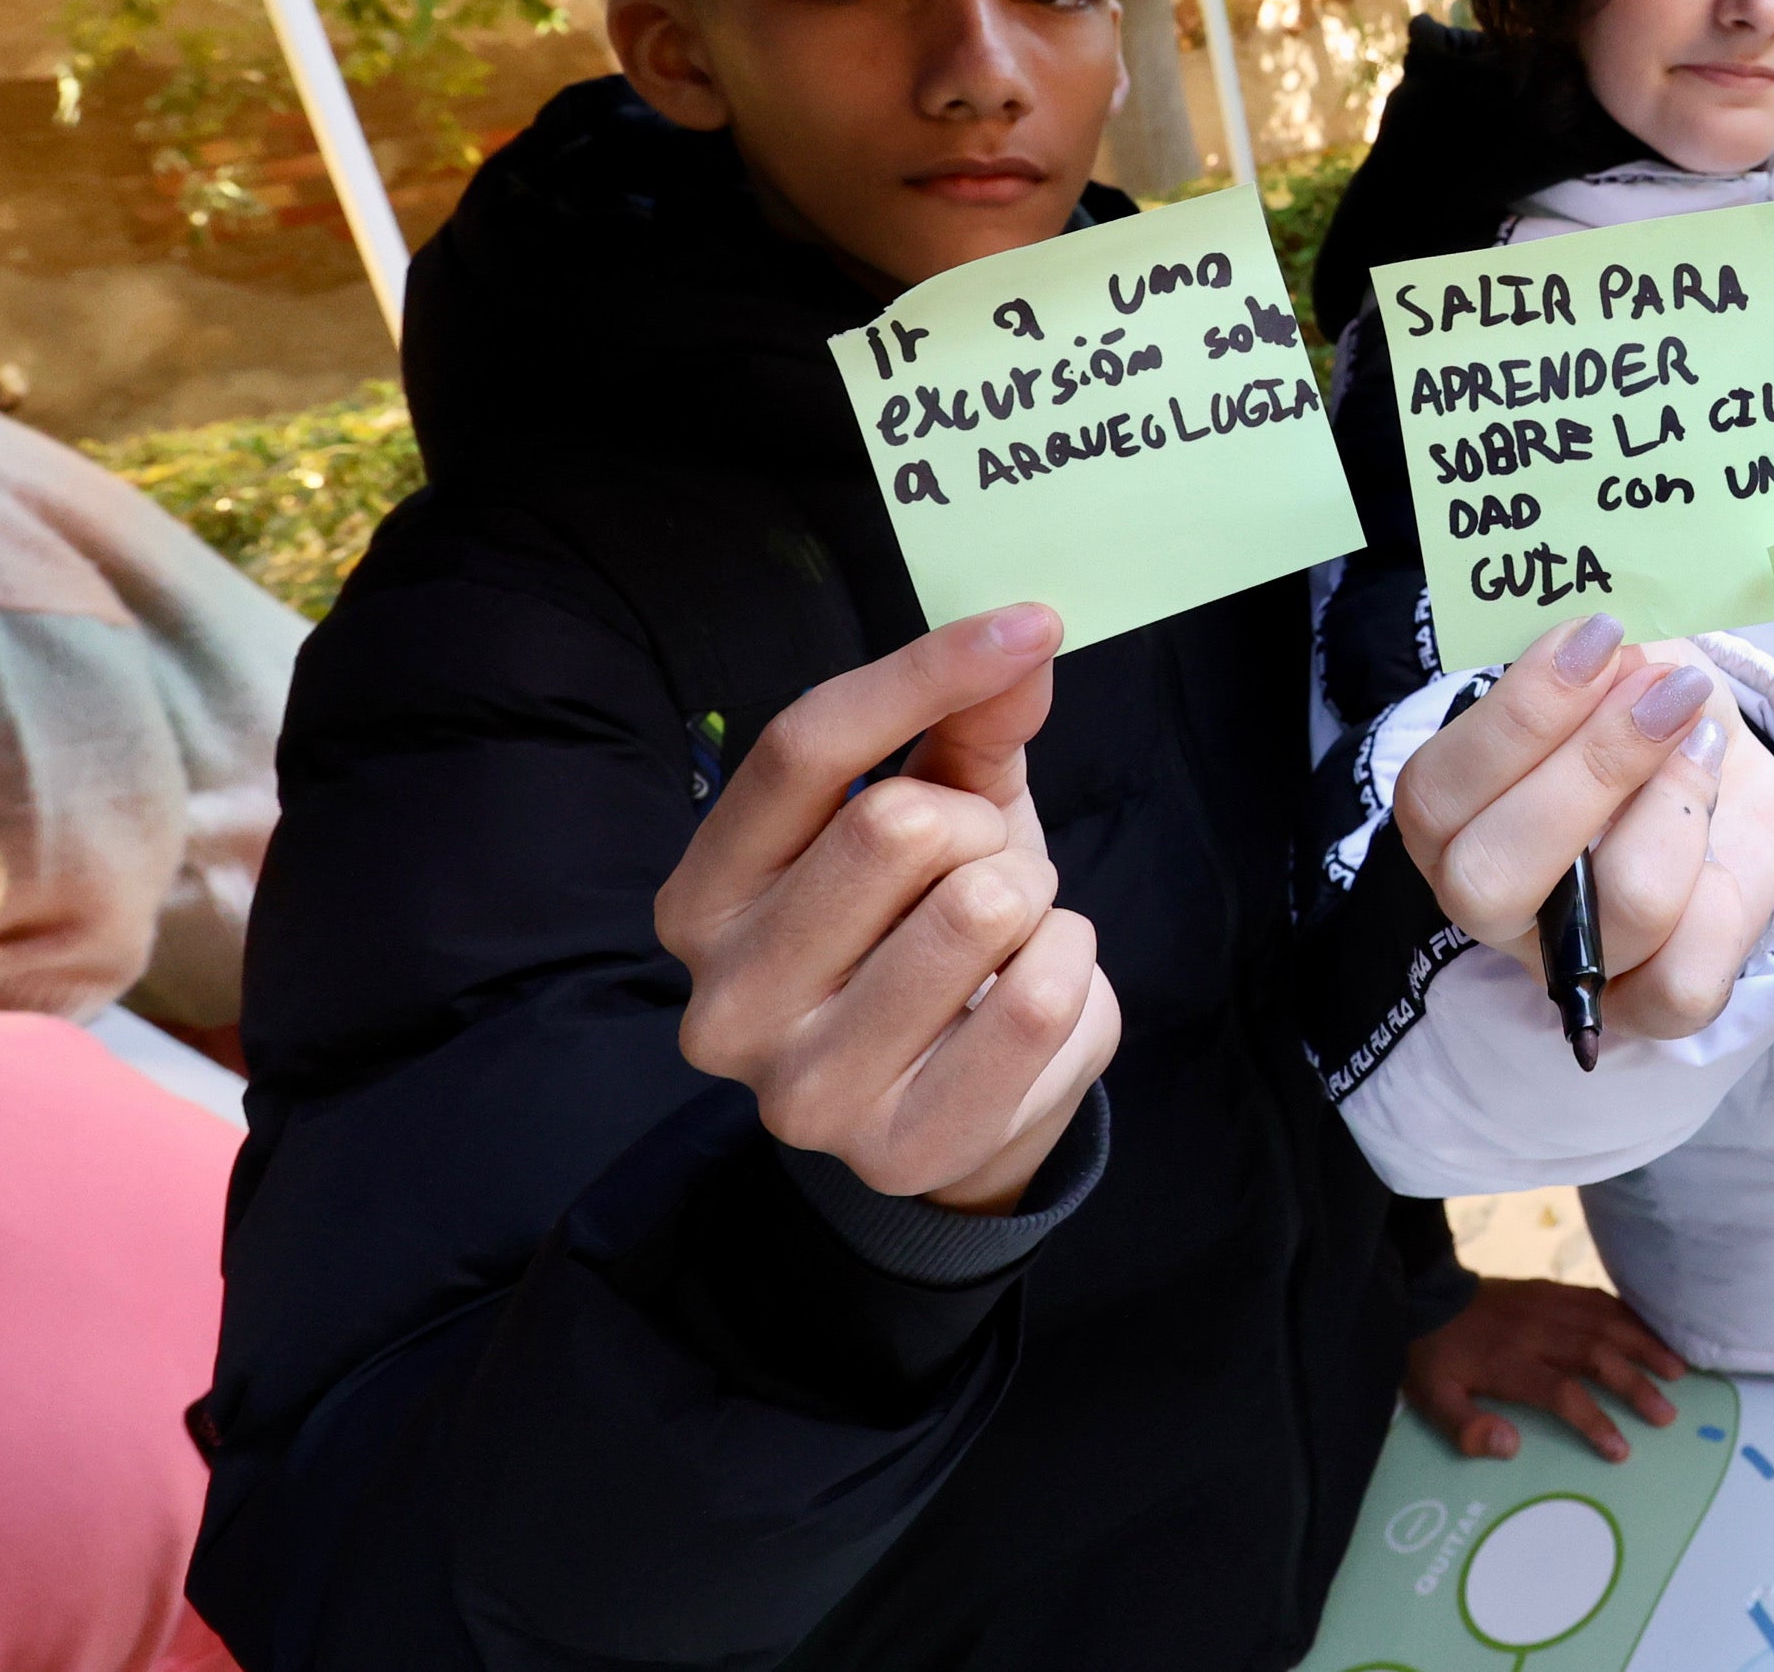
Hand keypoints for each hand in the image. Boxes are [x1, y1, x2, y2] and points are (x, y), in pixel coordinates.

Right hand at [654, 605, 1117, 1214]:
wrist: (963, 1102)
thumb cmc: (931, 932)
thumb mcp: (942, 812)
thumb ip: (966, 725)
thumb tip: (1023, 643)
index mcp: (703, 897)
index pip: (803, 749)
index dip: (924, 671)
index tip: (1029, 625)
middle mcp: (723, 1001)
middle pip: (896, 826)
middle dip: (979, 827)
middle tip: (983, 870)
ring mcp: (801, 1091)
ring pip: (977, 909)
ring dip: (1030, 902)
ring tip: (1002, 941)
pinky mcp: (899, 1148)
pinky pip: (1038, 1000)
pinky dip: (1069, 966)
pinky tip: (1034, 989)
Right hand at [1393, 615, 1773, 1043]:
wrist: (1714, 758)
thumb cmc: (1637, 708)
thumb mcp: (1614, 664)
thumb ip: (1601, 660)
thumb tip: (1617, 651)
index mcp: (1448, 821)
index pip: (1437, 796)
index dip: (1519, 715)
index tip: (1597, 635)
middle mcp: (1494, 905)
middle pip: (1495, 877)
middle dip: (1594, 767)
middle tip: (1664, 687)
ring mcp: (1572, 964)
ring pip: (1616, 915)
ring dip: (1675, 807)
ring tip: (1701, 732)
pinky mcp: (1650, 1004)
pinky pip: (1680, 984)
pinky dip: (1719, 893)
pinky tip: (1720, 818)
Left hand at [1401, 1277, 1688, 1462]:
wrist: (1425, 1293)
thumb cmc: (1433, 1358)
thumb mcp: (1432, 1401)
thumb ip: (1466, 1428)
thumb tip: (1510, 1446)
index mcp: (1508, 1362)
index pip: (1561, 1392)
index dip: (1594, 1420)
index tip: (1621, 1449)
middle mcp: (1537, 1331)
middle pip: (1596, 1356)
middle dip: (1635, 1384)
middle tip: (1668, 1414)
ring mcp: (1548, 1305)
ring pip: (1605, 1323)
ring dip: (1644, 1345)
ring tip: (1678, 1370)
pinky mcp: (1552, 1289)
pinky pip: (1597, 1299)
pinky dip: (1628, 1314)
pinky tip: (1651, 1330)